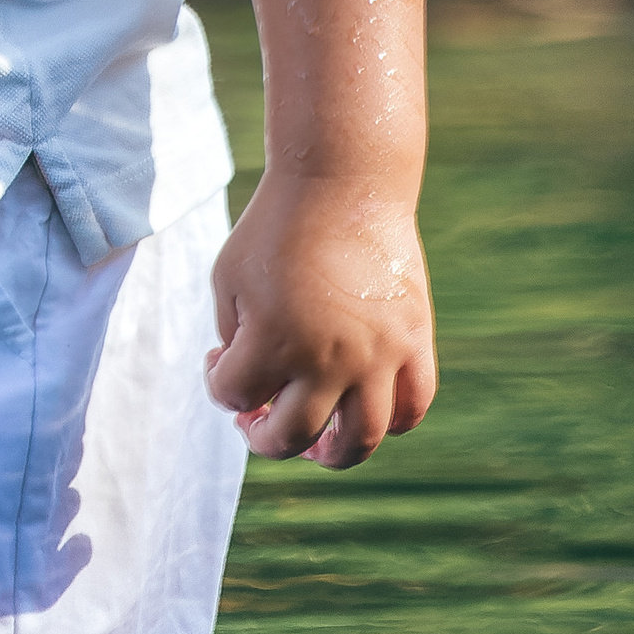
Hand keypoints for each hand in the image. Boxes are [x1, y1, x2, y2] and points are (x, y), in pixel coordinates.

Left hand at [206, 173, 435, 469]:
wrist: (343, 181)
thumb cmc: (276, 227)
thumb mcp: (229, 279)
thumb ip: (236, 341)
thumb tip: (252, 391)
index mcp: (274, 339)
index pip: (234, 395)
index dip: (218, 382)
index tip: (219, 355)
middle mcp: (329, 358)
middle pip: (292, 438)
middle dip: (262, 436)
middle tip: (255, 415)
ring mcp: (378, 354)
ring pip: (362, 440)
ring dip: (331, 452)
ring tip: (315, 441)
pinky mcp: (415, 340)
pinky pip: (414, 405)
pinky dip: (392, 420)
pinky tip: (363, 406)